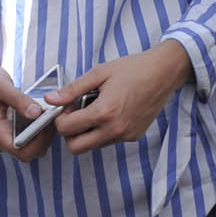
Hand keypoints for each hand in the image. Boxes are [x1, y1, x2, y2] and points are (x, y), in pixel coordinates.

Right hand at [0, 40, 49, 162]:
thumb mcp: (0, 86)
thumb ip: (18, 99)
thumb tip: (36, 113)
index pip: (21, 152)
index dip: (38, 142)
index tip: (47, 122)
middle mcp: (1, 139)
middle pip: (30, 152)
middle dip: (45, 138)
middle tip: (53, 117)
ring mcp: (8, 136)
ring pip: (34, 147)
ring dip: (46, 134)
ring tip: (51, 114)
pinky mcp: (15, 130)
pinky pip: (33, 137)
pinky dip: (43, 128)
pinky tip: (47, 113)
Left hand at [53, 42, 194, 155]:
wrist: (164, 72)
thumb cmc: (133, 69)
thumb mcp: (99, 73)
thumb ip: (72, 89)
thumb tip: (51, 100)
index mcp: (104, 112)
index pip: (66, 129)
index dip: (61, 118)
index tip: (68, 106)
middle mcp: (114, 129)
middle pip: (76, 148)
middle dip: (70, 133)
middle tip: (76, 114)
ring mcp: (125, 135)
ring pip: (93, 146)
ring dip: (87, 133)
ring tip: (96, 109)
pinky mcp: (134, 136)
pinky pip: (109, 141)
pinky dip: (103, 131)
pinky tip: (111, 111)